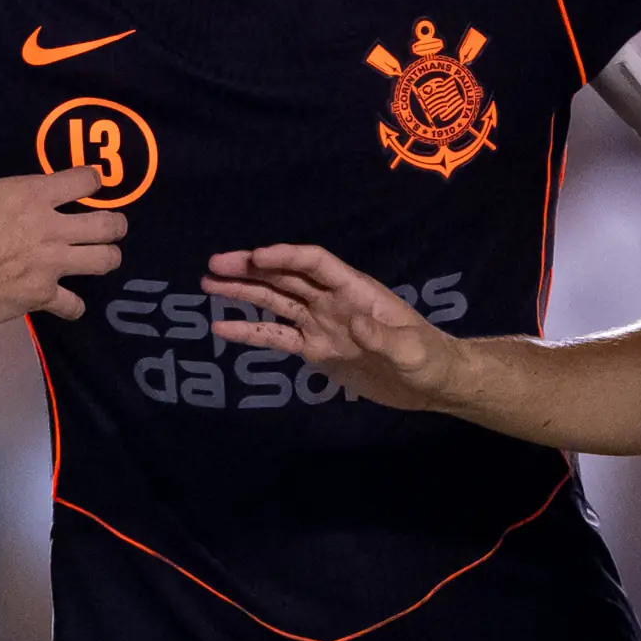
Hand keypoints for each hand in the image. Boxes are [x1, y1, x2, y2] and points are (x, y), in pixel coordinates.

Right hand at [0, 125, 126, 338]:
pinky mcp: (44, 295)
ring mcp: (52, 263)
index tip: (94, 181)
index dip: (92, 180)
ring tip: (107, 256)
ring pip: (102, 260)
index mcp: (32, 195)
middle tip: (116, 225)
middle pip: (105, 225)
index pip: (81, 181)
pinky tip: (71, 305)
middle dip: (116, 224)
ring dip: (108, 258)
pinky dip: (74, 306)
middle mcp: (51, 228)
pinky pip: (73, 304)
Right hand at [204, 244, 462, 410]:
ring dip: (244, 292)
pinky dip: (251, 332)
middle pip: (286, 277)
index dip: (285, 257)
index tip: (256, 258)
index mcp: (355, 290)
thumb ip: (383, 337)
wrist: (432, 383)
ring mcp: (321, 324)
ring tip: (208, 284)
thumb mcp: (411, 350)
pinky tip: (222, 328)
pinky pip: (278, 337)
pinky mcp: (316, 349)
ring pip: (276, 301)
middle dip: (251, 268)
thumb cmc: (429, 359)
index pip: (314, 264)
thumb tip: (353, 322)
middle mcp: (332, 301)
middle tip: (214, 265)